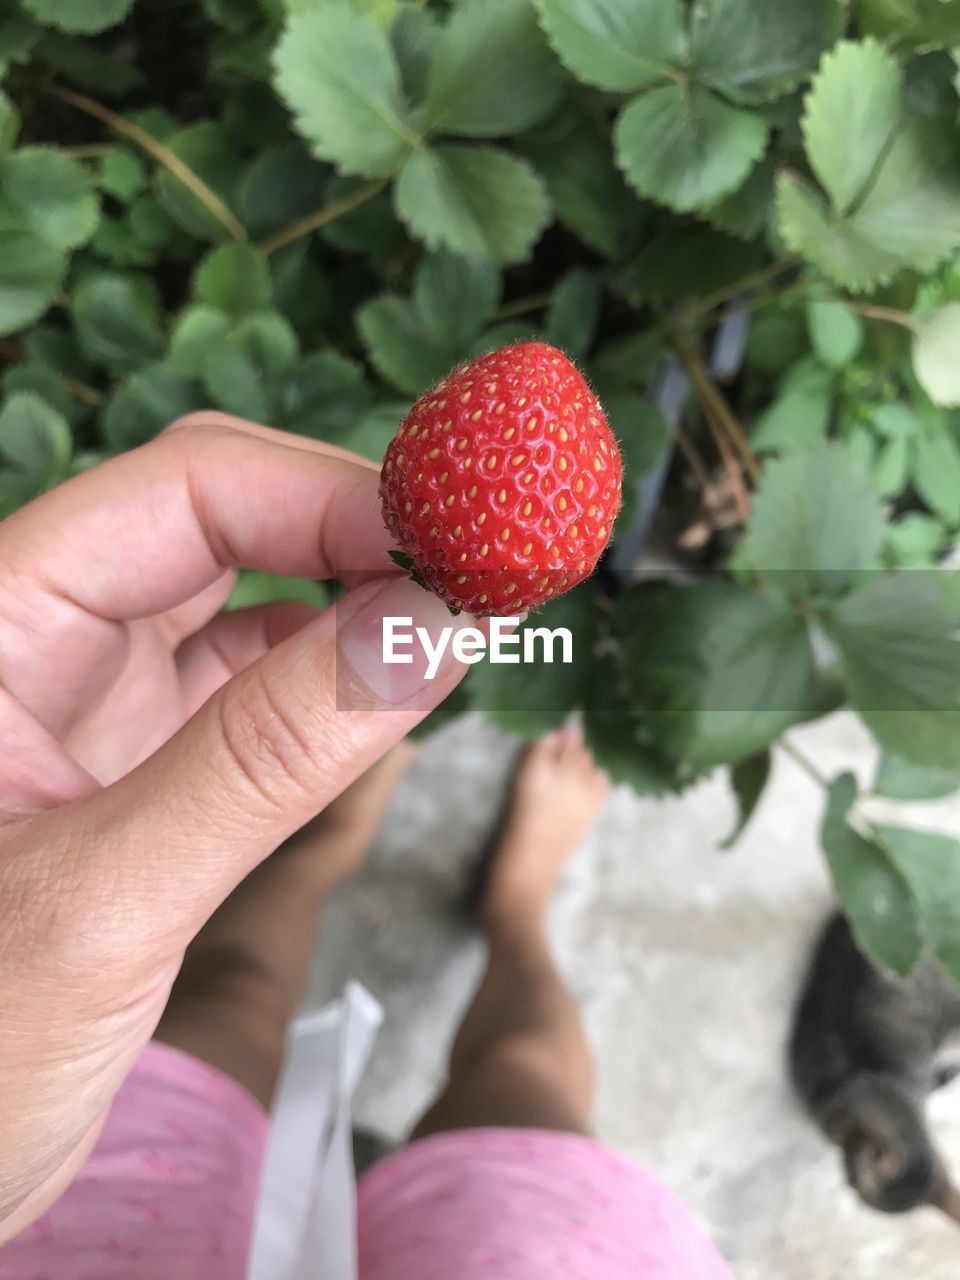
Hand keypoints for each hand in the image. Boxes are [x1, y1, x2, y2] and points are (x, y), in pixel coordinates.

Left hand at [0, 414, 471, 1239]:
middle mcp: (39, 638)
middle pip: (221, 513)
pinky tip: (395, 683)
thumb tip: (432, 625)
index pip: (185, 490)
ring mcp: (89, 700)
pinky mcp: (135, 764)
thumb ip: (266, 757)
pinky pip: (253, 683)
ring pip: (244, 592)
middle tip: (480, 563)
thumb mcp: (104, 902)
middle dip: (355, 524)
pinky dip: (334, 674)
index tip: (458, 541)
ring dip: (356, 591)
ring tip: (460, 611)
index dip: (332, 495)